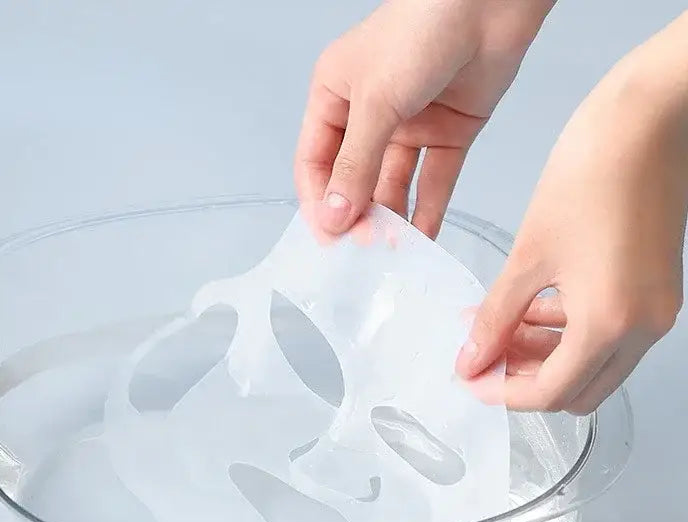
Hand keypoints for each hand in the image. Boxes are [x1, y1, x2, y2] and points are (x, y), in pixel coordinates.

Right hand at [294, 0, 554, 237]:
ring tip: (393, 251)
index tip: (329, 240)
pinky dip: (430, 208)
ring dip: (393, 218)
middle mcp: (369, 114)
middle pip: (355, 180)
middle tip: (363, 249)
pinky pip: (434, 179)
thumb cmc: (422, 27)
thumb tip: (334, 218)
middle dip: (358, 215)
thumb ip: (356, 164)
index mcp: (334, 97)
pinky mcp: (449, 131)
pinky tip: (424, 238)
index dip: (320, 204)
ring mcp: (410, 124)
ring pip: (393, 184)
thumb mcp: (376, 101)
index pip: (316, 164)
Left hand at [457, 16, 687, 413]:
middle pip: (576, 390)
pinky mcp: (655, 290)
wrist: (650, 118)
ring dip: (544, 357)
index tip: (468, 379)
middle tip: (483, 355)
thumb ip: (496, 318)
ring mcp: (655, 310)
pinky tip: (532, 308)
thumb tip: (472, 360)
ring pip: (592, 365)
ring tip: (498, 327)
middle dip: (524, 381)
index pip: (549, 392)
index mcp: (610, 323)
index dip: (501, 394)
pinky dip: (568, 333)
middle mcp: (642, 327)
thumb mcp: (528, 256)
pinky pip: (608, 335)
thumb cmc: (591, 174)